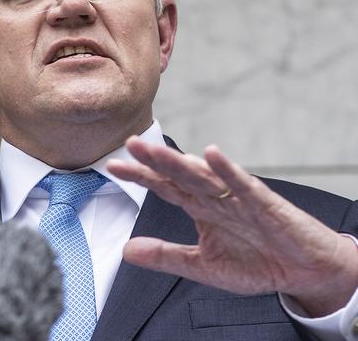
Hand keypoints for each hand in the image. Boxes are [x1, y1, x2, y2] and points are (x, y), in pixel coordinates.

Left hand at [107, 138, 357, 316]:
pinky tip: (212, 155)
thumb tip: (126, 250)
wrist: (303, 272)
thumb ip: (166, 256)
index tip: (113, 165)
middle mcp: (214, 196)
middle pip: (179, 174)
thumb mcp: (202, 265)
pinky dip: (227, 170)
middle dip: (155, 160)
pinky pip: (243, 184)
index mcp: (199, 207)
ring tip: (158, 150)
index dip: (140, 176)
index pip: (164, 186)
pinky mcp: (263, 203)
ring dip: (181, 163)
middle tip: (132, 145)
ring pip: (204, 175)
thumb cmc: (256, 262)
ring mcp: (237, 197)